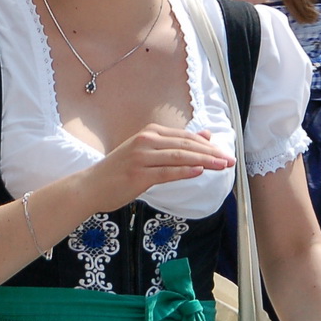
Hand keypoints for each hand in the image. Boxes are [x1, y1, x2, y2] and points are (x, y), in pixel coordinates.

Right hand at [84, 124, 233, 211]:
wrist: (91, 186)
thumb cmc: (119, 171)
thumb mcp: (147, 153)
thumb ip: (175, 144)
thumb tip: (205, 134)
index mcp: (149, 133)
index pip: (185, 137)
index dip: (207, 144)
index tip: (224, 153)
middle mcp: (145, 142)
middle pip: (185, 145)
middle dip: (210, 152)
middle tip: (230, 160)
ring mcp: (140, 157)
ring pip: (179, 157)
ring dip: (203, 161)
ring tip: (221, 166)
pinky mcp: (138, 175)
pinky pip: (166, 172)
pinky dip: (184, 171)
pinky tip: (199, 172)